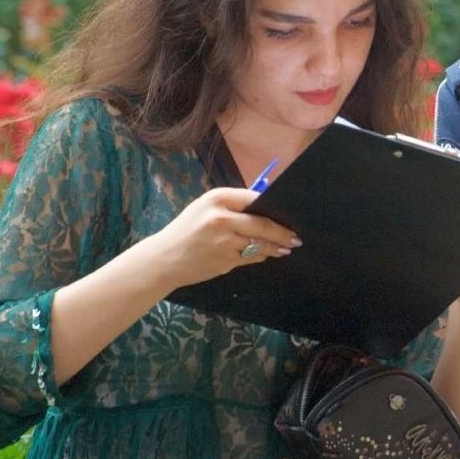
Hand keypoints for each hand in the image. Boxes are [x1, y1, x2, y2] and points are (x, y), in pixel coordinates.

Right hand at [142, 187, 299, 291]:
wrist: (164, 259)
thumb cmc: (186, 231)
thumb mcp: (204, 208)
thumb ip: (232, 206)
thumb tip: (265, 207)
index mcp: (217, 198)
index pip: (256, 199)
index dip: (274, 207)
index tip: (288, 214)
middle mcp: (221, 217)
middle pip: (263, 224)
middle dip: (283, 232)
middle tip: (296, 238)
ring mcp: (224, 241)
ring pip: (260, 243)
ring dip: (275, 247)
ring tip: (285, 248)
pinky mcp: (226, 260)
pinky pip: (252, 257)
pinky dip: (260, 256)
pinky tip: (264, 255)